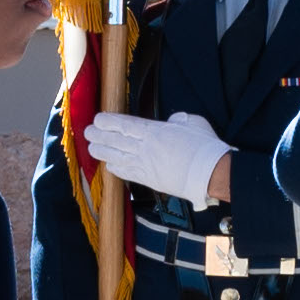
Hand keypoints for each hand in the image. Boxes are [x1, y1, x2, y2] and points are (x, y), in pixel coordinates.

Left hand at [89, 110, 231, 204]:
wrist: (211, 172)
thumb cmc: (204, 146)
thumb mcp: (192, 122)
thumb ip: (178, 119)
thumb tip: (172, 121)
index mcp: (155, 130)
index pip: (124, 124)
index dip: (108, 122)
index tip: (98, 119)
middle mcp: (146, 147)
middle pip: (115, 140)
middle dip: (99, 136)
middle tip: (88, 132)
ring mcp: (146, 165)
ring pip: (117, 157)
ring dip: (102, 152)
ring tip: (92, 148)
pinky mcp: (149, 180)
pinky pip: (127, 173)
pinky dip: (116, 169)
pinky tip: (109, 166)